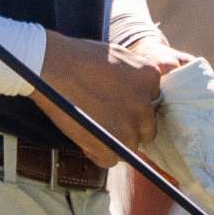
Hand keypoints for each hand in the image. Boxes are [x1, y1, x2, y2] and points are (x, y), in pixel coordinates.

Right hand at [38, 31, 179, 164]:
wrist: (51, 67)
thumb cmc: (80, 57)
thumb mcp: (120, 54)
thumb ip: (142, 70)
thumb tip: (163, 74)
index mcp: (150, 78)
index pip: (153, 101)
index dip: (135, 104)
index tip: (119, 101)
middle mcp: (145, 105)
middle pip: (147, 128)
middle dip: (130, 124)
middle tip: (106, 116)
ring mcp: (128, 129)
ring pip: (130, 145)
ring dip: (115, 140)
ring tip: (92, 124)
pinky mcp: (110, 147)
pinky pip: (111, 159)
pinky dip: (98, 152)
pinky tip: (86, 136)